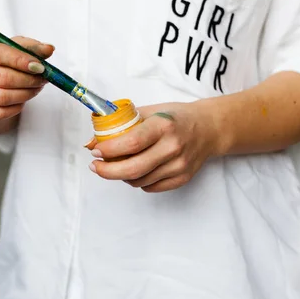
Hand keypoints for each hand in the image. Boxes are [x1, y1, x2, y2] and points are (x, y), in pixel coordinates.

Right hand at [0, 36, 54, 133]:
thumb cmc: (0, 62)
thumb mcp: (14, 49)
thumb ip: (31, 47)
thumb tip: (49, 49)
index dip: (20, 60)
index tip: (40, 66)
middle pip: (1, 77)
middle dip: (28, 79)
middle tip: (43, 79)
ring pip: (2, 96)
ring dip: (26, 93)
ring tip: (36, 88)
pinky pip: (1, 111)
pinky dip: (17, 106)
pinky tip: (23, 99)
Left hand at [86, 102, 220, 192]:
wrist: (208, 128)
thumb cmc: (175, 118)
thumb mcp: (149, 111)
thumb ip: (120, 125)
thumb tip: (91, 142)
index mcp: (163, 126)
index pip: (132, 143)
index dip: (109, 150)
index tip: (96, 151)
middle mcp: (173, 147)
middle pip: (133, 169)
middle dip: (107, 171)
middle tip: (96, 166)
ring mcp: (179, 165)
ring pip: (139, 181)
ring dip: (121, 176)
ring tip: (116, 165)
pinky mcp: (182, 178)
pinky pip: (150, 187)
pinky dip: (137, 181)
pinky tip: (136, 169)